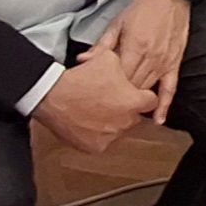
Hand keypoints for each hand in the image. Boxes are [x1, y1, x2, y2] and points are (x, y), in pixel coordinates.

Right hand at [33, 50, 155, 152]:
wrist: (53, 96)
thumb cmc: (81, 78)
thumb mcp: (108, 58)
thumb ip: (125, 64)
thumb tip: (128, 65)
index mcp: (133, 102)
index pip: (152, 101)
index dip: (143, 95)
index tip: (136, 93)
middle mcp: (125, 122)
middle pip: (134, 117)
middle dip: (126, 109)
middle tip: (111, 99)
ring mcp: (110, 137)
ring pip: (118, 129)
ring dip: (112, 121)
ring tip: (96, 109)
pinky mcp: (95, 147)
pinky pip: (102, 140)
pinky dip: (97, 133)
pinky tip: (88, 121)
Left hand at [81, 0, 191, 122]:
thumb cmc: (143, 8)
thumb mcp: (118, 22)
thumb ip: (102, 45)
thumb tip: (84, 60)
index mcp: (134, 47)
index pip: (117, 77)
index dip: (106, 90)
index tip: (95, 100)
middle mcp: (150, 57)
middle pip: (131, 87)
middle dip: (118, 99)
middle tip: (105, 112)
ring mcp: (163, 62)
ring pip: (147, 89)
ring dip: (135, 103)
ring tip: (121, 118)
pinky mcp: (174, 64)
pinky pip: (170, 89)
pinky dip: (164, 105)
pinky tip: (157, 120)